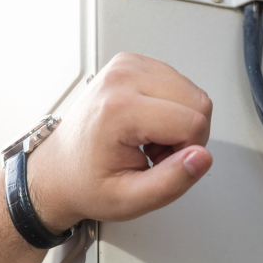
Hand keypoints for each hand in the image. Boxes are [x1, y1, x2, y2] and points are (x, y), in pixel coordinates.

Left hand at [27, 53, 212, 231]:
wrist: (60, 169)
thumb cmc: (88, 182)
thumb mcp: (131, 199)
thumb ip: (172, 182)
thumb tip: (202, 158)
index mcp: (120, 108)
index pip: (194, 122)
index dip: (188, 152)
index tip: (161, 164)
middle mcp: (123, 77)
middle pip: (198, 102)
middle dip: (187, 136)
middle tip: (155, 155)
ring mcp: (127, 65)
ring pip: (192, 92)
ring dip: (179, 123)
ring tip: (148, 142)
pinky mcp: (133, 63)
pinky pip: (178, 84)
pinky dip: (171, 110)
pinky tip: (148, 127)